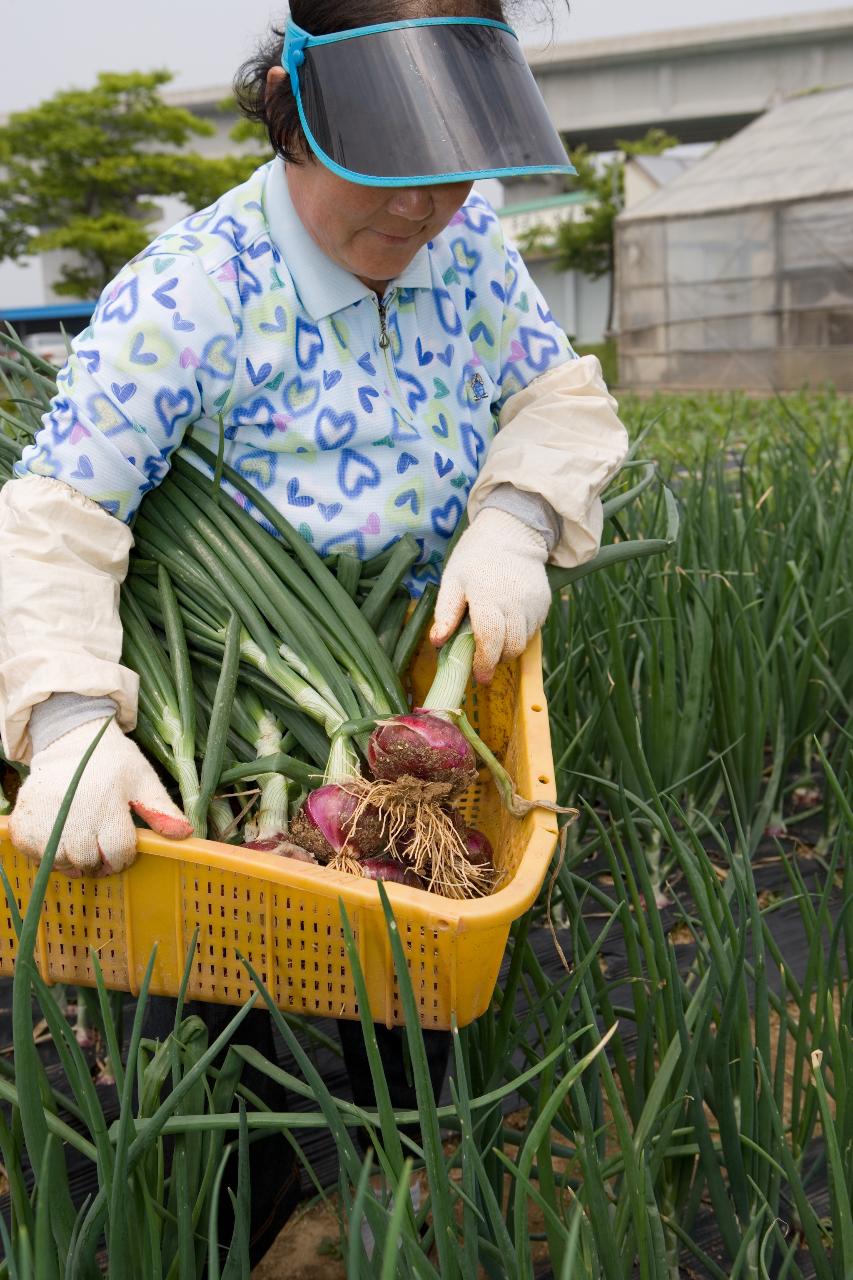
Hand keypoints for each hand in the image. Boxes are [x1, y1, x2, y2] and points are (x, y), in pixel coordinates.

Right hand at [10, 718, 191, 875]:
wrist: (72, 739)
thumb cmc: (113, 763)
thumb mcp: (143, 780)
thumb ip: (162, 810)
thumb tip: (184, 834)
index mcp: (107, 802)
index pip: (118, 851)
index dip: (123, 857)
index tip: (122, 850)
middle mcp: (74, 811)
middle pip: (88, 860)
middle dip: (98, 861)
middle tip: (100, 847)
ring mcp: (44, 816)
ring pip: (61, 862)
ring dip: (72, 860)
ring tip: (80, 841)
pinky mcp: (23, 819)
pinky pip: (34, 854)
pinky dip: (45, 853)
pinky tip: (58, 836)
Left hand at [430, 508, 551, 682]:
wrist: (512, 531)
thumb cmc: (476, 556)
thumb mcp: (453, 579)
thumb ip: (446, 612)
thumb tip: (437, 641)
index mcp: (488, 597)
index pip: (490, 639)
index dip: (484, 662)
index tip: (479, 676)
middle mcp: (515, 602)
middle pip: (511, 647)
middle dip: (497, 660)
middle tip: (484, 664)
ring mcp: (533, 604)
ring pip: (524, 642)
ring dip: (508, 649)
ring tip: (494, 642)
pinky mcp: (545, 603)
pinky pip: (533, 630)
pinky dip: (520, 635)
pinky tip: (507, 624)